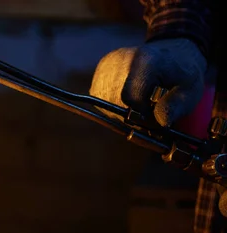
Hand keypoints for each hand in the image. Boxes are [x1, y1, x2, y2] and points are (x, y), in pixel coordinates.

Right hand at [90, 38, 206, 126]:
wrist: (172, 53)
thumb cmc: (181, 75)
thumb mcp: (191, 90)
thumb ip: (177, 106)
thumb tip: (160, 121)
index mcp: (146, 60)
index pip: (131, 97)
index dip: (141, 114)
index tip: (153, 114)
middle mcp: (121, 59)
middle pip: (117, 102)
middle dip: (131, 114)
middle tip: (148, 109)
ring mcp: (107, 66)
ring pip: (106, 103)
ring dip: (121, 110)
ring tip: (140, 100)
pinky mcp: (99, 72)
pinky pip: (101, 99)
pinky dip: (114, 104)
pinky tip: (128, 96)